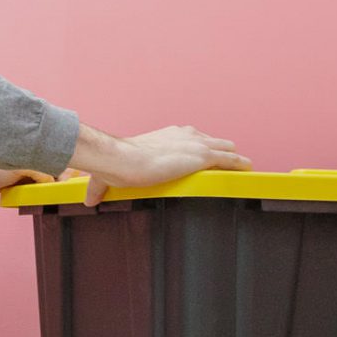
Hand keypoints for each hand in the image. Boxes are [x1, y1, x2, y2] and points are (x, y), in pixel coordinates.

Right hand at [70, 124, 250, 197]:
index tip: (203, 157)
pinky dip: (241, 164)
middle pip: (213, 140)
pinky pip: (231, 159)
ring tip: (244, 169)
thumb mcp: (109, 176)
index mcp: (168, 135)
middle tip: (227, 166)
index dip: (199, 148)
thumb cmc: (117, 165)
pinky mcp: (203, 155)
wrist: (123, 159)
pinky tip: (249, 169)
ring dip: (234, 158)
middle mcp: (186, 135)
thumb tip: (87, 201)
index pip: (191, 138)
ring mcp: (196, 144)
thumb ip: (99, 187)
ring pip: (226, 148)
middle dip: (221, 151)